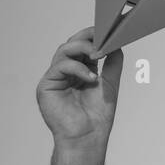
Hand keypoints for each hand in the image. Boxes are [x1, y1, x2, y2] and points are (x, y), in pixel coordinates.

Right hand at [36, 28, 123, 147]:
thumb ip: (113, 62)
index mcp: (80, 70)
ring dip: (83, 48)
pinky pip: (60, 67)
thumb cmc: (98, 113)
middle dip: (87, 37)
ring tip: (99, 53)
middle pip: (71, 44)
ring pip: (63, 51)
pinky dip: (77, 68)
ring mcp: (55, 77)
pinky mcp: (46, 85)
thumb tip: (118, 42)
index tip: (109, 30)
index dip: (94, 37)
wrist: (88, 135)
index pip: (83, 47)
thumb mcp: (110, 81)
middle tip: (103, 35)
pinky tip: (91, 77)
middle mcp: (65, 72)